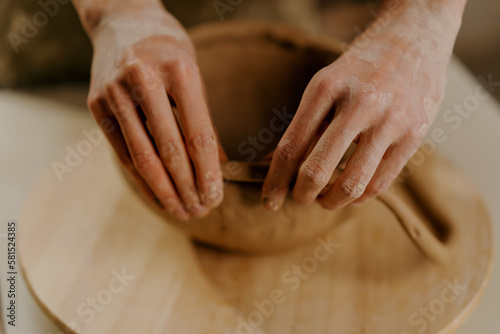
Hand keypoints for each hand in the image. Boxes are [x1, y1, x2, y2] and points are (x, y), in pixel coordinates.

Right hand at [87, 10, 222, 220]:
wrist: (122, 19)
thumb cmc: (168, 50)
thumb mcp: (193, 77)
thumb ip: (203, 121)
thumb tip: (216, 168)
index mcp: (178, 70)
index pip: (198, 135)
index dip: (208, 173)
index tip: (216, 198)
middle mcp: (143, 80)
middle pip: (170, 151)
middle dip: (187, 188)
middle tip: (200, 212)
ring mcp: (114, 92)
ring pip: (142, 157)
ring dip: (163, 192)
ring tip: (181, 212)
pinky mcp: (96, 104)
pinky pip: (122, 152)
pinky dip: (141, 179)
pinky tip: (156, 196)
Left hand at [262, 2, 460, 210]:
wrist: (414, 39)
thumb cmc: (359, 69)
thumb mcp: (326, 84)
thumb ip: (304, 124)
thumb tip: (274, 165)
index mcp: (326, 88)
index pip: (290, 147)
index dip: (275, 181)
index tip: (268, 201)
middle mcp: (358, 103)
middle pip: (316, 170)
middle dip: (301, 195)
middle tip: (299, 197)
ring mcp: (389, 120)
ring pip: (351, 184)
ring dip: (330, 202)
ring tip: (324, 199)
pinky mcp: (414, 135)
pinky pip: (380, 183)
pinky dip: (359, 198)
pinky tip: (350, 195)